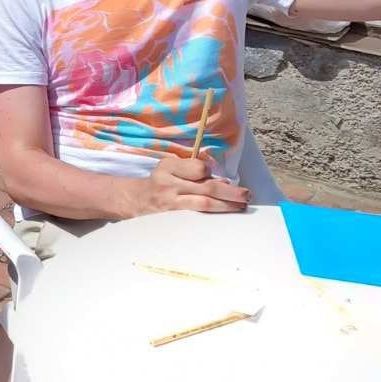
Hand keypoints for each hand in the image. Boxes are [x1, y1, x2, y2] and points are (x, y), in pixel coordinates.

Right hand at [122, 155, 249, 216]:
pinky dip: (213, 214)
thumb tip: (221, 180)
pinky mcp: (171, 216)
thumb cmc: (159, 182)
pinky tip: (224, 214)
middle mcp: (168, 181)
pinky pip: (196, 215)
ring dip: (226, 205)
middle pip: (206, 186)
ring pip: (204, 203)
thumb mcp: (169, 168)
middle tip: (246, 195)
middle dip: (230, 191)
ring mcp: (170, 200)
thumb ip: (190, 170)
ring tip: (241, 205)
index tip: (222, 178)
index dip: (212, 173)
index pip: (198, 168)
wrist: (134, 200)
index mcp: (169, 166)